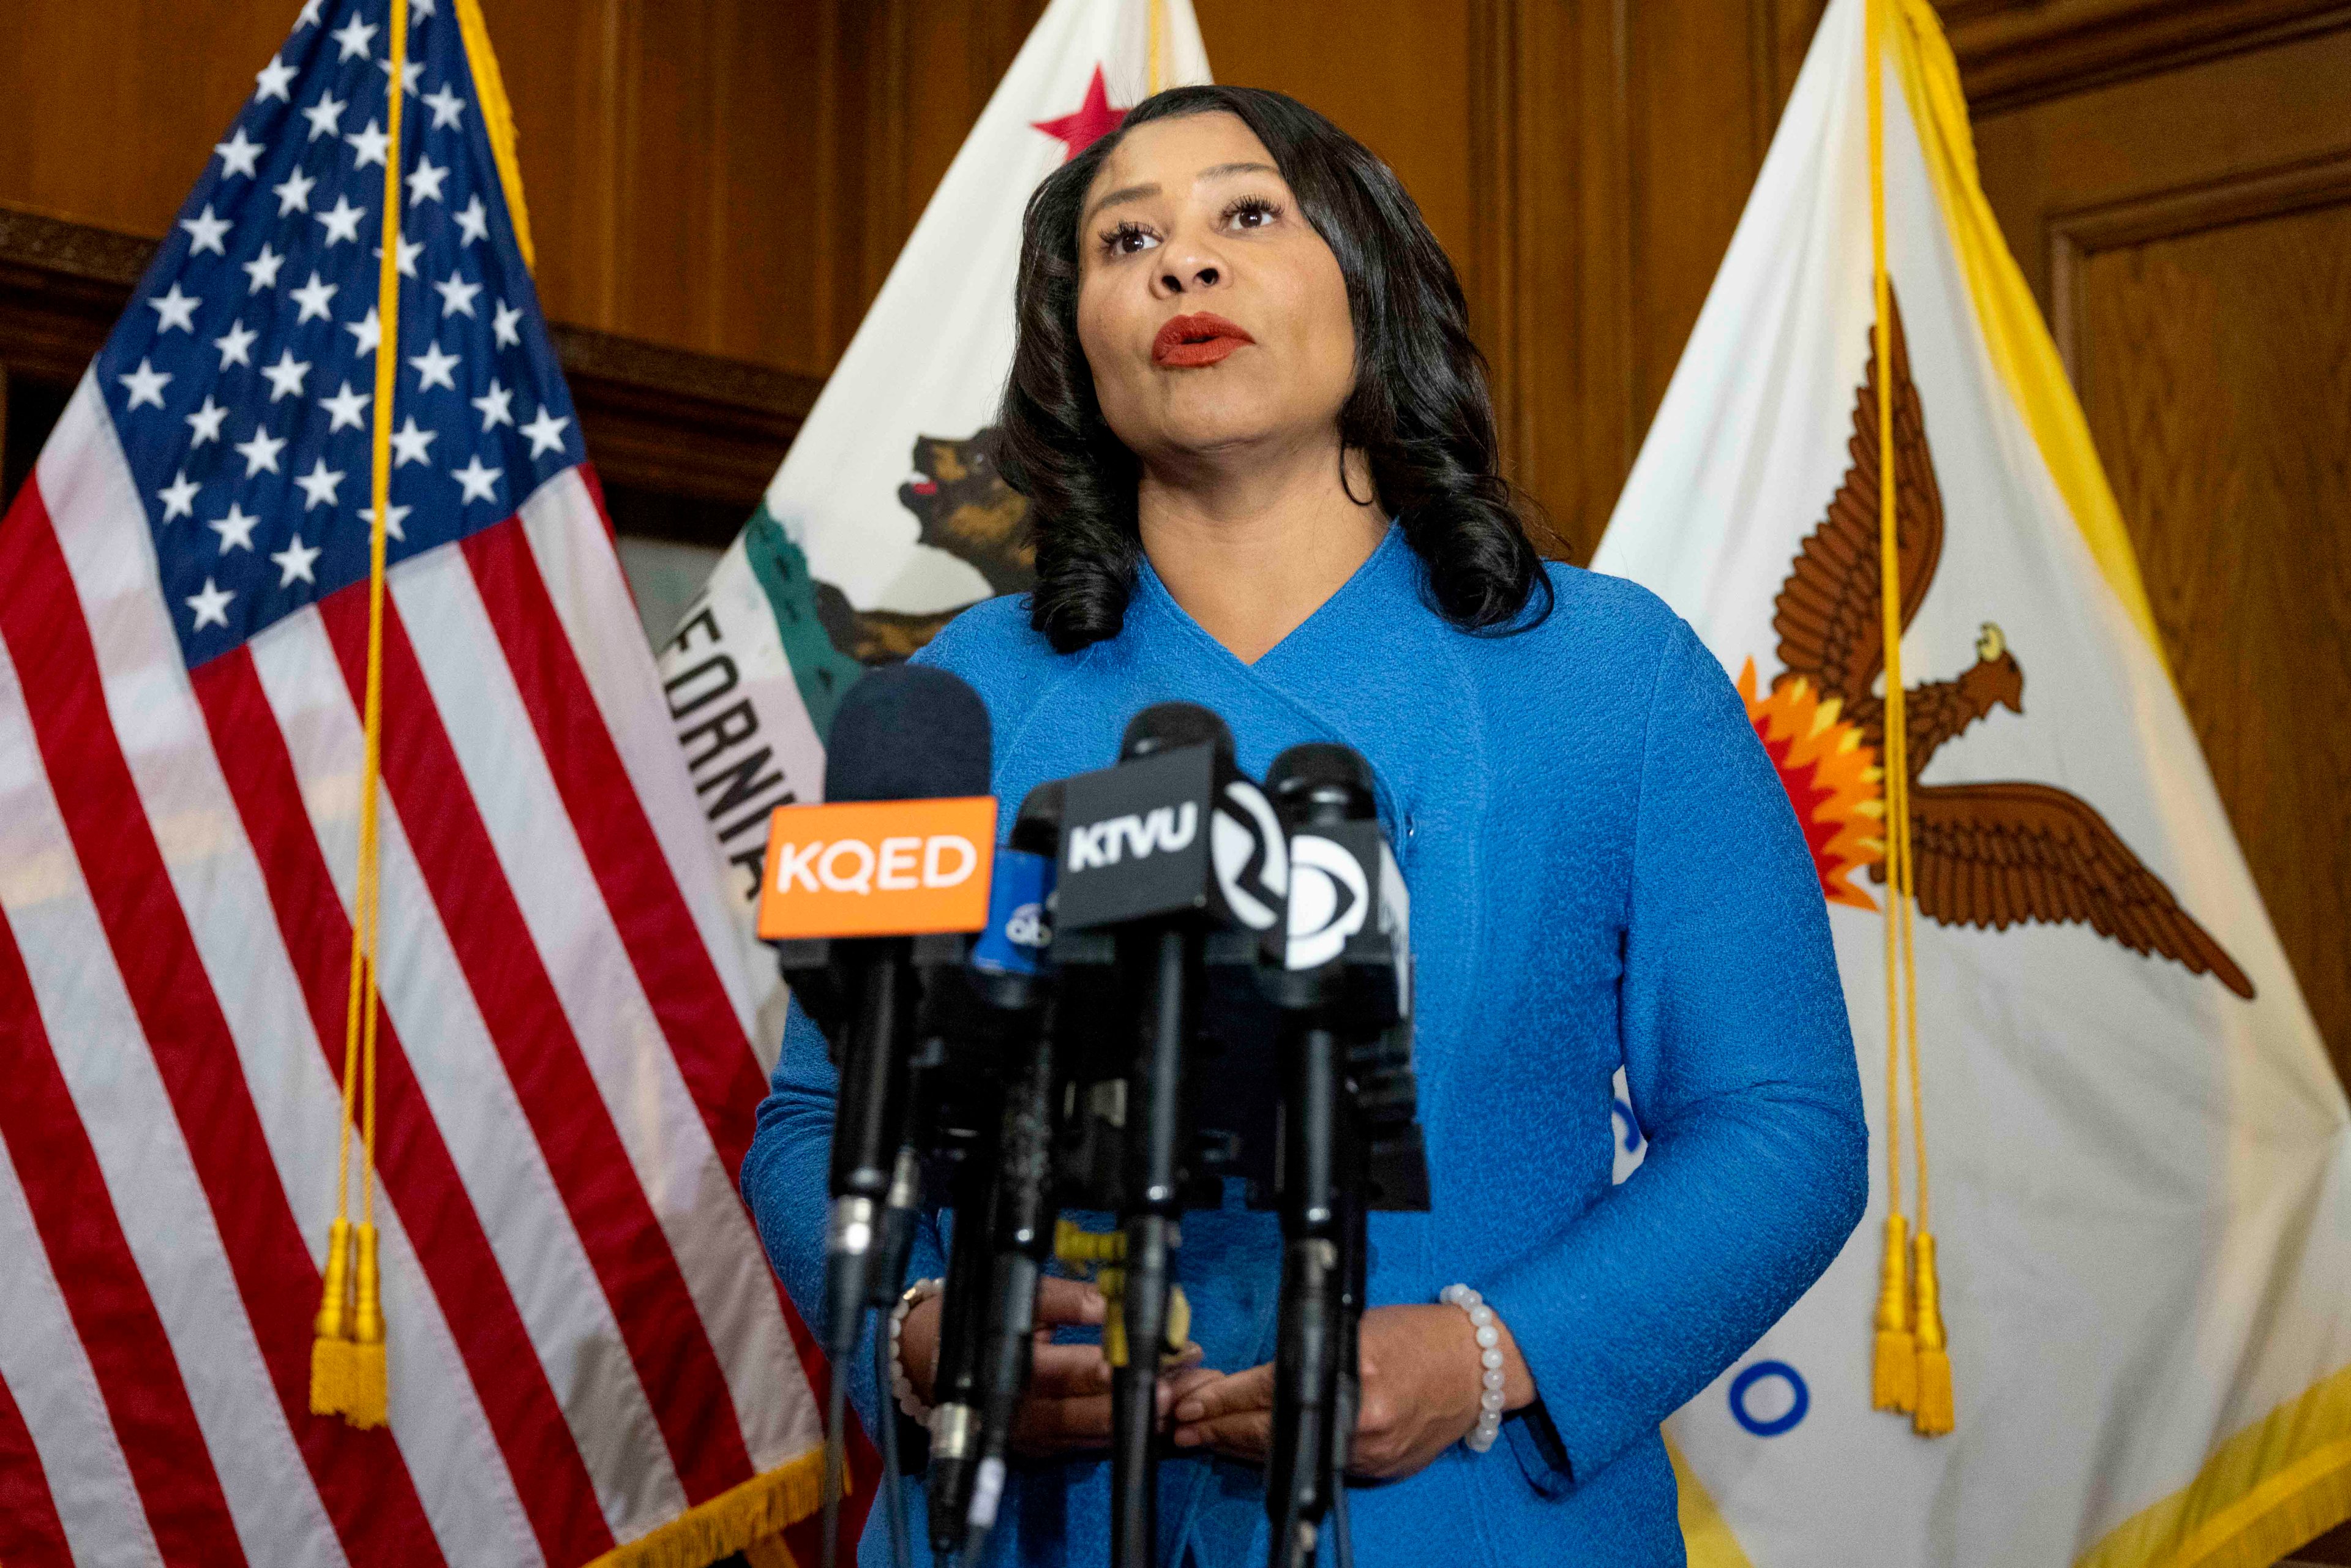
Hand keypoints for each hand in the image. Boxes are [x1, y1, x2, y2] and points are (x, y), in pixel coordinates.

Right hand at [895, 1277, 1205, 1457]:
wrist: (920, 1362)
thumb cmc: (969, 1320)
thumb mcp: (1009, 1300)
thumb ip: (1059, 1299)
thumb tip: (1105, 1303)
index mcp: (1014, 1370)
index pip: (1071, 1370)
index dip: (1118, 1365)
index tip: (1161, 1355)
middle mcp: (1024, 1412)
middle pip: (1093, 1408)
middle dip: (1144, 1394)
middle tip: (1189, 1379)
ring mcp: (1033, 1437)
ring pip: (1095, 1431)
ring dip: (1142, 1414)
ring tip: (1184, 1394)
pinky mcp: (1039, 1449)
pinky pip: (1087, 1445)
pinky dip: (1121, 1430)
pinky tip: (1154, 1415)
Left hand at [1169, 1304, 1536, 1480]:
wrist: (1474, 1368)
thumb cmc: (1416, 1336)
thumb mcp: (1354, 1326)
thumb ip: (1307, 1352)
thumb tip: (1252, 1377)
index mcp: (1351, 1368)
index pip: (1269, 1389)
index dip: (1223, 1399)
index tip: (1190, 1401)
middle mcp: (1359, 1416)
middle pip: (1270, 1431)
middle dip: (1218, 1428)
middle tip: (1180, 1425)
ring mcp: (1368, 1450)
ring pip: (1288, 1453)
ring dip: (1239, 1447)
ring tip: (1201, 1437)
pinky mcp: (1376, 1468)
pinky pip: (1315, 1463)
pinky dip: (1281, 1456)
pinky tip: (1250, 1449)